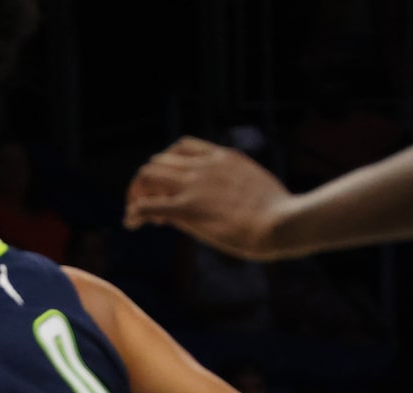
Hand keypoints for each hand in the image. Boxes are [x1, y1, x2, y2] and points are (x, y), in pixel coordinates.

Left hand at [124, 137, 294, 259]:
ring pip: (147, 176)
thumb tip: (233, 200)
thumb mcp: (255, 187)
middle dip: (147, 182)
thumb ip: (236, 185)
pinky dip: (132, 214)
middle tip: (149, 206)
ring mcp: (193, 185)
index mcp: (222, 156)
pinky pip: (146, 205)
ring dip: (136, 195)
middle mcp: (204, 165)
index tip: (169, 187)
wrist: (281, 221)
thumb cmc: (277, 212)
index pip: (182, 147)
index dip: (168, 165)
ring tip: (136, 216)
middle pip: (158, 161)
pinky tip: (132, 225)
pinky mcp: (186, 208)